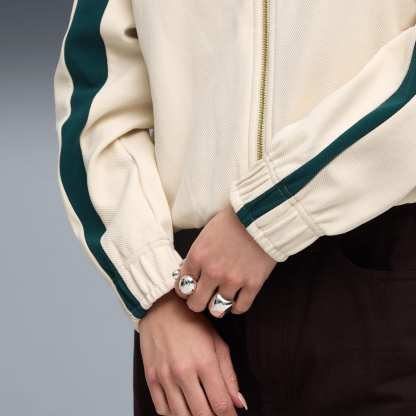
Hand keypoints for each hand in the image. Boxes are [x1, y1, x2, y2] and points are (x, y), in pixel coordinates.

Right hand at [138, 291, 246, 415]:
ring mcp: (165, 377)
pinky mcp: (150, 379)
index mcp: (205, 362)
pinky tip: (183, 412)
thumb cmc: (192, 323)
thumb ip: (229, 375)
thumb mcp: (217, 343)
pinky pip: (162, 410)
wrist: (161, 309)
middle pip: (202, 415)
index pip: (221, 404)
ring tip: (202, 414)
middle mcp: (184, 372)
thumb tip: (239, 403)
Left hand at [175, 203, 276, 315]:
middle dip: (197, 302)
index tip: (190, 289)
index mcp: (197, 257)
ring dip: (217, 306)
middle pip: (195, 304)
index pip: (181, 287)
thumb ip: (197, 256)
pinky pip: (240, 308)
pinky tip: (236, 299)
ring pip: (217, 310)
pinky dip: (236, 307)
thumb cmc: (232, 220)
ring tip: (220, 300)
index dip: (185, 290)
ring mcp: (233, 280)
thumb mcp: (205, 234)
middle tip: (203, 297)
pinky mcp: (253, 284)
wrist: (261, 214)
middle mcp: (212, 272)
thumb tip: (188, 272)